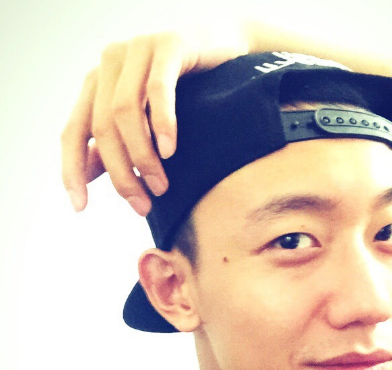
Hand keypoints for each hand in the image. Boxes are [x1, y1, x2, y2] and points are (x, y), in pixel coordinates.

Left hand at [61, 23, 249, 214]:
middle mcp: (109, 64)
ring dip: (142, 157)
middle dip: (121, 175)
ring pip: (125, 112)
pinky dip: (161, 124)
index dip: (71, 171)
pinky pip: (158, 89)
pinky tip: (170, 151)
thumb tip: (84, 177)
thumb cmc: (185, 93)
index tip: (80, 207)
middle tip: (143, 206)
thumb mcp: (144, 123)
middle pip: (102, 129)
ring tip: (161, 186)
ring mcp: (137, 49)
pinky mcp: (168, 44)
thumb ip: (112, 146)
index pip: (72, 132)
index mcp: (96, 84)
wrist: (223, 51)